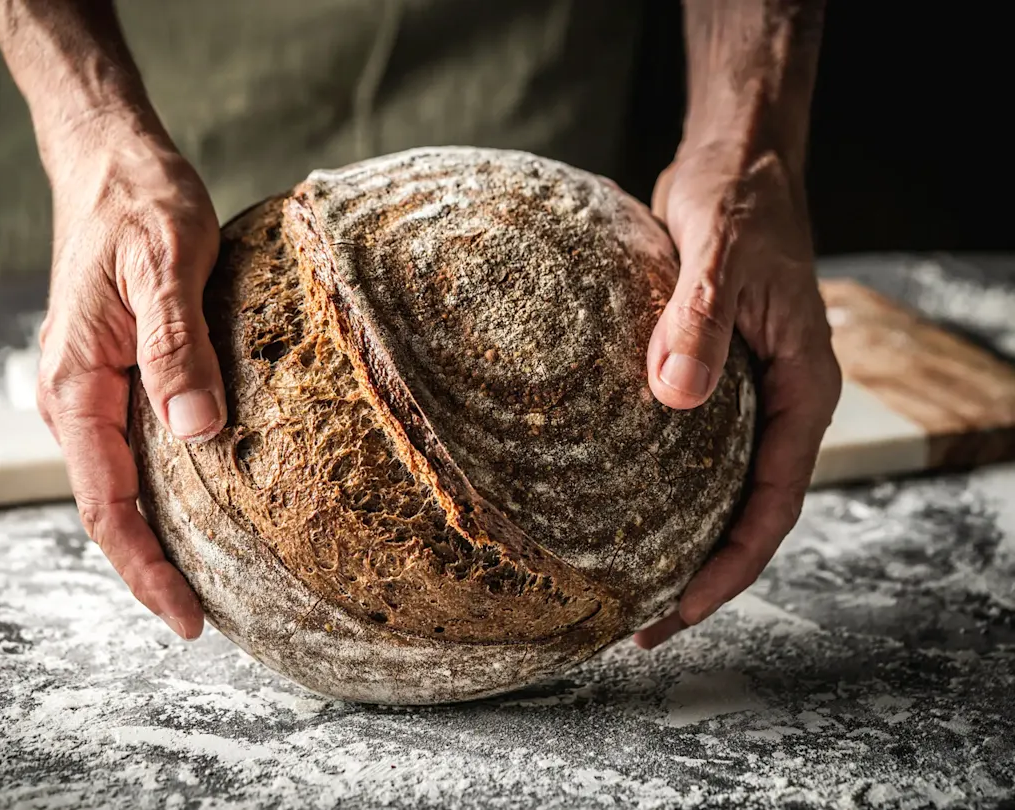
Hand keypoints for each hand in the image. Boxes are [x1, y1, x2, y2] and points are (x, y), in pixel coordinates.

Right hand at [36, 119, 224, 639]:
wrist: (112, 162)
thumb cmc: (138, 204)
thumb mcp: (165, 266)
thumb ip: (177, 350)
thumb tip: (199, 434)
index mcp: (77, 384)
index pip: (106, 503)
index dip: (145, 568)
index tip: (187, 619)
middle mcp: (76, 397)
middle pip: (109, 507)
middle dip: (152, 569)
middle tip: (209, 617)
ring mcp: (94, 388)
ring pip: (121, 482)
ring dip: (158, 534)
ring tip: (211, 578)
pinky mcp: (118, 373)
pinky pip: (134, 447)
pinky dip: (164, 488)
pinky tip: (203, 502)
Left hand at [635, 140, 840, 648]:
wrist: (736, 164)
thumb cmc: (741, 201)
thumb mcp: (721, 254)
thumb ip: (699, 320)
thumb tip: (674, 398)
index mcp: (801, 390)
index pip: (774, 503)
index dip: (730, 566)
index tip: (678, 610)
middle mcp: (778, 403)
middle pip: (747, 513)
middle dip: (701, 574)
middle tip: (639, 624)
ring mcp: (744, 393)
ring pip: (719, 488)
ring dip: (680, 539)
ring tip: (624, 586)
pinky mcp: (709, 376)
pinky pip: (692, 450)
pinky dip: (662, 488)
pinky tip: (616, 509)